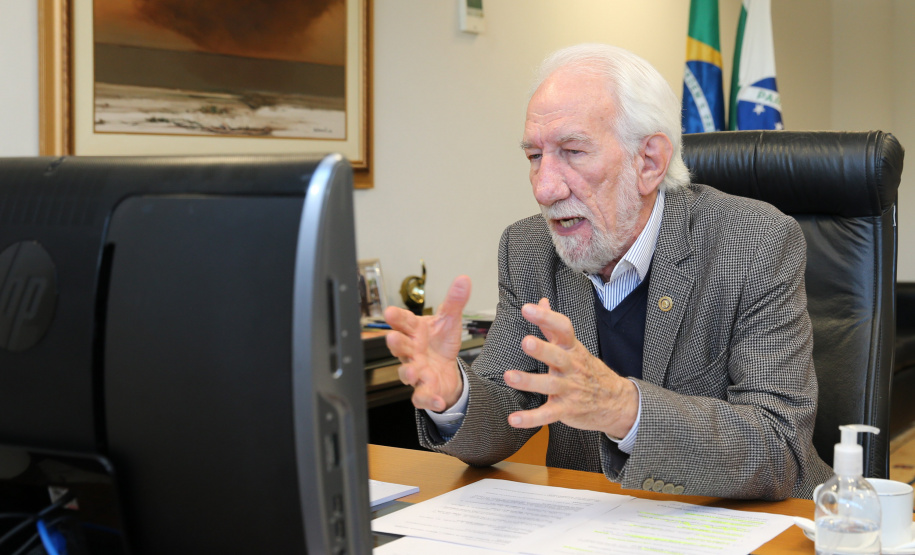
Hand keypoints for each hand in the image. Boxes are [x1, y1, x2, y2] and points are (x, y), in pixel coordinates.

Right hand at [384, 275, 470, 411]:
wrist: (447, 368)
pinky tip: (438, 400)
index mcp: (415, 331)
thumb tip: (464, 280)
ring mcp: (416, 371)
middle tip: (392, 338)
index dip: (396, 317)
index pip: (403, 321)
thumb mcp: (450, 319)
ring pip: (406, 373)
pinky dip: (428, 400)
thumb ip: (454, 301)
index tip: (390, 312)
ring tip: (412, 372)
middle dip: (395, 343)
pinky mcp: (425, 389)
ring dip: (407, 373)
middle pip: (399, 347)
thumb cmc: (441, 342)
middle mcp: (412, 351)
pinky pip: (422, 397)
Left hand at [504, 298, 638, 437]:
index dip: (546, 318)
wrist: (617, 403)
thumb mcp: (573, 346)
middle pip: (557, 356)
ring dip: (529, 381)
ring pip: (550, 385)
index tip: (528, 308)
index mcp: (572, 349)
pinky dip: (531, 418)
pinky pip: (548, 414)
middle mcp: (571, 368)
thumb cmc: (589, 371)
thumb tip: (541, 301)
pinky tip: (514, 419)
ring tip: (509, 376)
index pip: (563, 329)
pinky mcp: (566, 410)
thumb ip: (553, 326)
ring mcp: (570, 389)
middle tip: (526, 341)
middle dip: (542, 349)